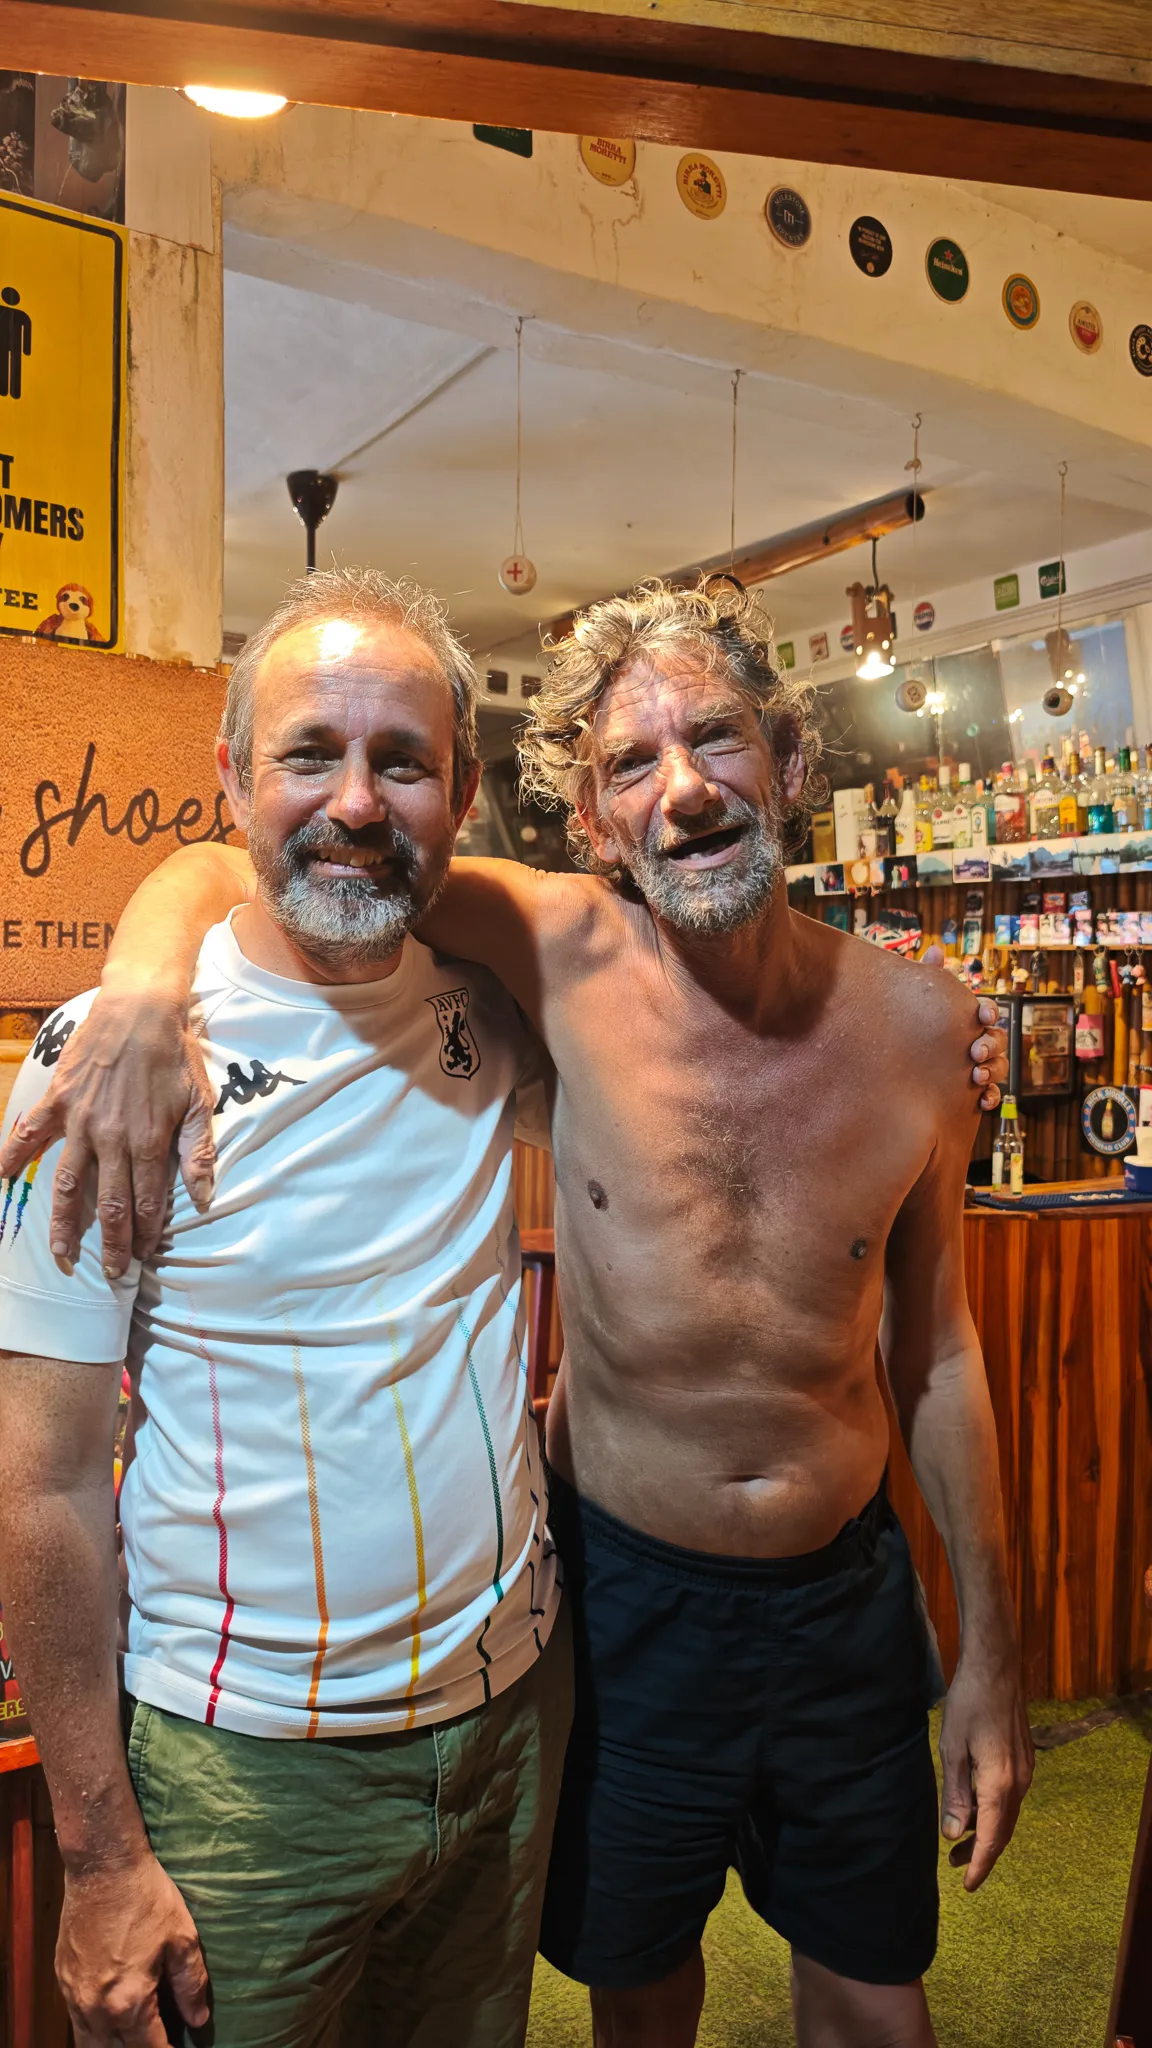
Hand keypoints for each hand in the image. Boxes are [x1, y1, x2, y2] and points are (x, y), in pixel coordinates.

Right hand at [0, 989, 215, 1278]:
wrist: (140, 1010)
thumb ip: (198, 1152)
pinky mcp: (58, 1100)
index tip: (144, 1255)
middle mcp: (111, 1137)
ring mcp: (81, 1120)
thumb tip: (204, 1197)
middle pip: (110, 1202)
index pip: (147, 1201)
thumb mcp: (199, 1101)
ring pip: (69, 1182)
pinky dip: (14, 1154)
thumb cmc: (173, 1056)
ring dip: (64, 1221)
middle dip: (111, 1242)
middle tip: (111, 1273)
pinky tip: (3, 1178)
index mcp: (148, 1140)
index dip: (145, 1232)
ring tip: (61, 1252)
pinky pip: (31, 1133)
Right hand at [57, 1851, 208, 2045]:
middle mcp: (96, 2007)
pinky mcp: (64, 1980)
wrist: (103, 1866)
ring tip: (135, 2037)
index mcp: (129, 2000)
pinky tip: (110, 2019)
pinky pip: (77, 2022)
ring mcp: (75, 1996)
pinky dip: (93, 2030)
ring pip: (90, 2044)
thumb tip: (198, 2020)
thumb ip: (190, 1985)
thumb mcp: (182, 1938)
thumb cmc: (147, 1898)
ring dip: (113, 2046)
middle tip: (158, 2041)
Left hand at [920, 945, 1006, 1109]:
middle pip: (997, 1039)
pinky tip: (982, 1100)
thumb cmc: (919, 1029)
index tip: (982, 1016)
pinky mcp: (976, 1091)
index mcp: (969, 1020)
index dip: (988, 1012)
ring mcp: (981, 1066)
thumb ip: (930, 978)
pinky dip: (991, 1097)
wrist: (904, 1071)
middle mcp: (980, 1041)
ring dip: (991, 1071)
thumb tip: (935, 950)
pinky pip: (993, 1094)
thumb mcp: (922, 1002)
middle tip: (975, 1052)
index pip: (987, 1011)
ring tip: (976, 1076)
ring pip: (998, 1067)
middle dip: (990, 1044)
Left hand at [938, 1643, 1033, 1890]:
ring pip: (1007, 1814)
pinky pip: (1009, 1797)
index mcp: (1000, 1783)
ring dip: (986, 1831)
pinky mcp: (1022, 1760)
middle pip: (1003, 1830)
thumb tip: (954, 1835)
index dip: (979, 1865)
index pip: (992, 1838)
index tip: (967, 1886)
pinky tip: (973, 1807)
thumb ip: (955, 1794)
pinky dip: (992, 1811)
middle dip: (980, 1852)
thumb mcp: (952, 1748)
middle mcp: (1019, 1782)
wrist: (996, 1668)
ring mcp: (1025, 1770)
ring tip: (958, 1840)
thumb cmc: (969, 1704)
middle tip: (953, 1866)